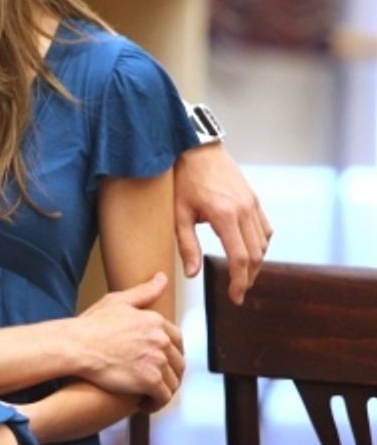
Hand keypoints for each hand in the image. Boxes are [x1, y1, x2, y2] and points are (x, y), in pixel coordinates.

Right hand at [72, 273, 183, 411]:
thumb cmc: (91, 326)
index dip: (171, 353)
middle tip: (154, 379)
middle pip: (178, 362)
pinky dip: (156, 403)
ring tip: (149, 393)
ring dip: (164, 389)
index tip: (162, 361)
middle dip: (169, 373)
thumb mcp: (116, 302)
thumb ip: (143, 292)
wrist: (76, 346)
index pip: (177, 340)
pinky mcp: (150, 380)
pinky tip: (144, 402)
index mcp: (155, 321)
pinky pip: (163, 397)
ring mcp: (156, 360)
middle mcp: (160, 339)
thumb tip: (161, 279)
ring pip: (173, 381)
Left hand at [173, 143, 272, 303]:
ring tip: (243, 275)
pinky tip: (250, 252)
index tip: (235, 296)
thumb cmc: (184, 179)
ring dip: (256, 262)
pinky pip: (265, 228)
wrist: (196, 148)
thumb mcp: (179, 213)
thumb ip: (187, 245)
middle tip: (238, 291)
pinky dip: (261, 245)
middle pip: (256, 254)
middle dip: (248, 277)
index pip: (240, 258)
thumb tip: (193, 273)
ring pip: (264, 243)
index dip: (239, 281)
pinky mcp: (254, 198)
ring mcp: (253, 203)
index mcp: (225, 215)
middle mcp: (245, 210)